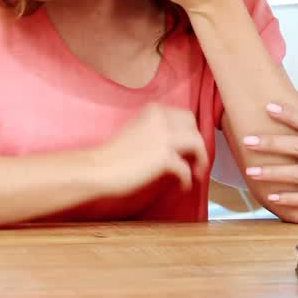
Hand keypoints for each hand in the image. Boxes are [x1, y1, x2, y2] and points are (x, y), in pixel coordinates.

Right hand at [91, 104, 209, 196]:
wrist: (96, 169)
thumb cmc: (112, 154)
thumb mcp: (136, 129)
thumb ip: (155, 129)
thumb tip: (176, 142)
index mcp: (154, 110)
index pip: (185, 116)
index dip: (190, 132)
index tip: (190, 146)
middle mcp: (161, 119)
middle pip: (194, 128)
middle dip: (198, 144)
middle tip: (196, 160)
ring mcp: (164, 137)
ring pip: (197, 144)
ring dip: (201, 160)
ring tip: (198, 173)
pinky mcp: (163, 158)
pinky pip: (186, 169)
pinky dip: (188, 179)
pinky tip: (184, 186)